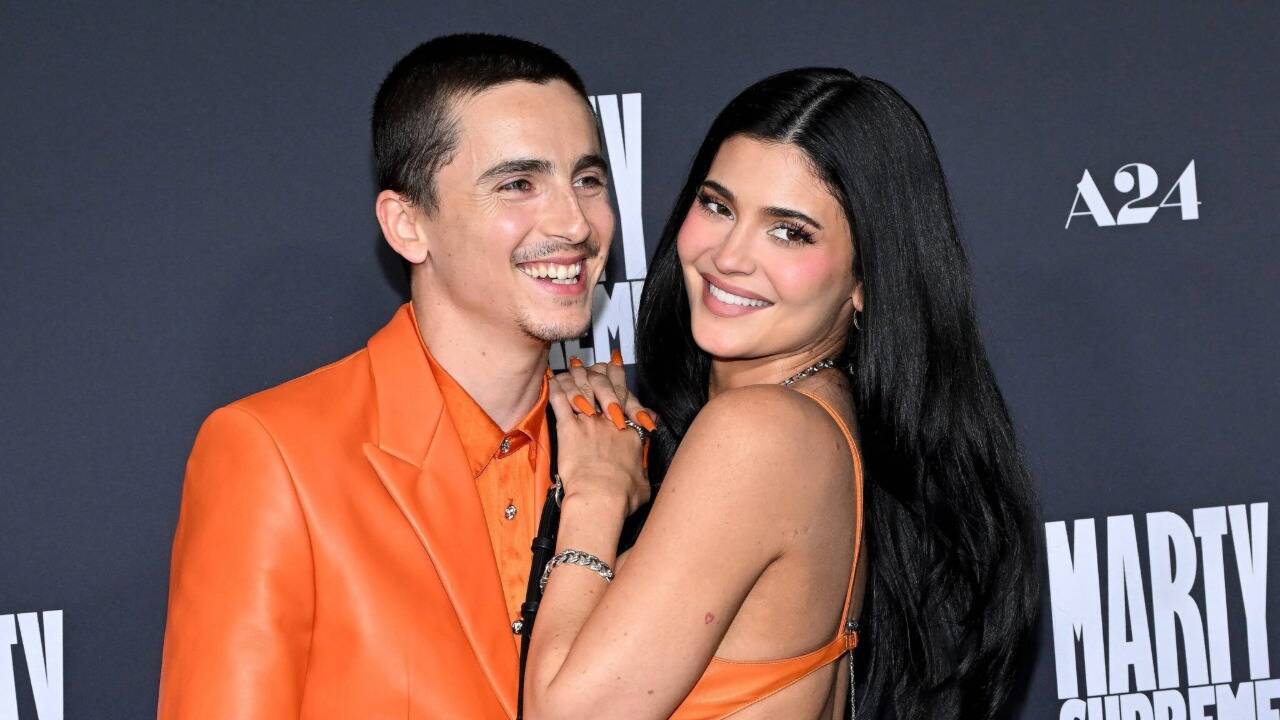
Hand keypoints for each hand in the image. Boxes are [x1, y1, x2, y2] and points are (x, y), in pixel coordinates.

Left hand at [549, 352, 655, 514]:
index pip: (627, 396)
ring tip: (571, 367)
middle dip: (600, 370)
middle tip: (595, 362)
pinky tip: (550, 380)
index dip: (620, 378)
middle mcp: (610, 420)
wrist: (602, 495)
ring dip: (575, 375)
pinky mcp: (568, 428)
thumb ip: (643, 470)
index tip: (616, 367)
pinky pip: (558, 400)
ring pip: (581, 386)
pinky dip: (554, 388)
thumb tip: (645, 474)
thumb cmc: (623, 495)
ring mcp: (589, 421)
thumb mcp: (643, 482)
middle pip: (606, 384)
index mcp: (630, 430)